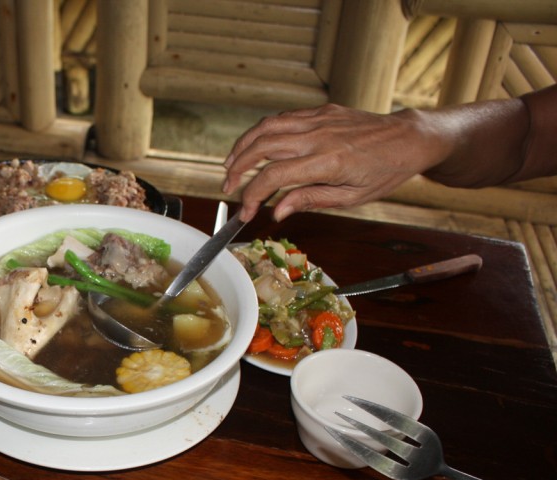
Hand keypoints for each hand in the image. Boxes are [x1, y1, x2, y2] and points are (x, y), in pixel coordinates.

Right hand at [222, 104, 448, 221]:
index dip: (253, 195)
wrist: (409, 139)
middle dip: (238, 168)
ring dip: (243, 146)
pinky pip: (282, 118)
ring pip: (266, 127)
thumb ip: (311, 200)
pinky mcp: (321, 111)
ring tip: (230, 165)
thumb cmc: (385, 172)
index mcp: (328, 162)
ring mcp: (319, 119)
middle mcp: (319, 136)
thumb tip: (278, 211)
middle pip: (262, 147)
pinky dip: (261, 132)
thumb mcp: (352, 197)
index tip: (247, 211)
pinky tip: (254, 146)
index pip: (275, 176)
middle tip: (228, 187)